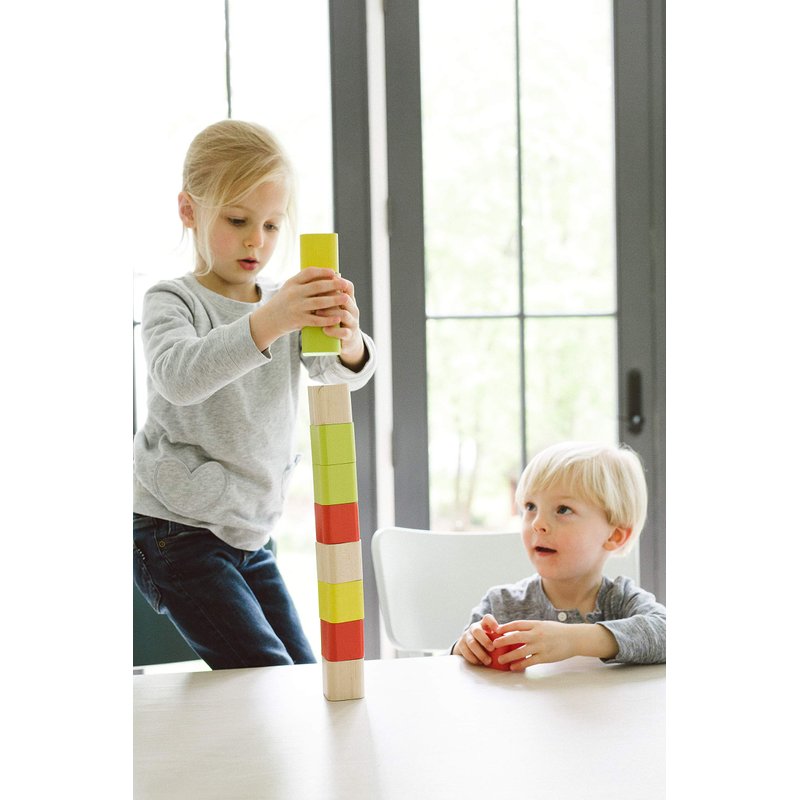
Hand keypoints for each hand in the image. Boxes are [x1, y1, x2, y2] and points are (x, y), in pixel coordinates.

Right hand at [249, 268, 354, 352]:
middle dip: (333, 284)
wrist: (269, 320)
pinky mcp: (298, 320)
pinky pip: (316, 320)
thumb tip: (329, 275)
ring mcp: (296, 307)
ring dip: (334, 300)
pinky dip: (328, 319)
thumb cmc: (284, 303)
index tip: (334, 272)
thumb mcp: (290, 288)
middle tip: (345, 284)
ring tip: (346, 298)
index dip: (323, 272)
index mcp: (292, 283)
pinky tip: (338, 318)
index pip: (309, 272)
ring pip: (319, 303)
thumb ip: (305, 282)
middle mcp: (294, 293)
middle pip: (317, 286)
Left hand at [314, 273, 365, 369]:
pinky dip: (333, 331)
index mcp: (349, 300)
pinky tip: (324, 330)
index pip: (348, 286)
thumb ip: (326, 294)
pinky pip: (343, 332)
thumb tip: (310, 277)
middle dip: (330, 296)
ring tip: (317, 313)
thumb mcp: (334, 305)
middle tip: (316, 296)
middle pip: (345, 298)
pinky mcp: (349, 335)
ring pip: (343, 315)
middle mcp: (353, 310)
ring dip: (329, 312)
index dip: (338, 281)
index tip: (326, 280)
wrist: (348, 339)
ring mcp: (352, 323)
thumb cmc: (335, 318)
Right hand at [453, 614, 498, 666]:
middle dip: (485, 640)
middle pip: (477, 630)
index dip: (492, 623)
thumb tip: (519, 645)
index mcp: (484, 624)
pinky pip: (465, 651)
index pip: (487, 618)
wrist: (468, 646)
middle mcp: (474, 628)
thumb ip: (503, 639)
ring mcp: (466, 636)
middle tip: (492, 649)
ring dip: (480, 653)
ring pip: (471, 642)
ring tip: (488, 661)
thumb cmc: (487, 642)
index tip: (498, 630)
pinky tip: (479, 663)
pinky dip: (473, 658)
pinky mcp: (461, 645)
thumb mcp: (493, 638)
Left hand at [491, 620, 617, 669]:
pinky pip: (530, 661)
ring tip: (500, 659)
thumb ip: (530, 627)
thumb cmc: (557, 631)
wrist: (574, 638)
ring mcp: (541, 646)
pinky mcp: (545, 657)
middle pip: (516, 636)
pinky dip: (520, 664)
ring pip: (521, 651)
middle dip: (503, 641)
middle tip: (493, 645)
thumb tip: (514, 630)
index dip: (505, 627)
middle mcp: (537, 634)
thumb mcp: (543, 624)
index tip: (496, 630)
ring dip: (509, 655)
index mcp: (535, 624)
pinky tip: (513, 667)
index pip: (517, 624)